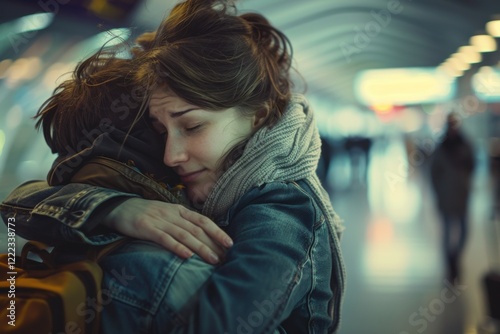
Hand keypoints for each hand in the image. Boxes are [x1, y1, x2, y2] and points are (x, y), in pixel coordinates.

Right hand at [103, 198, 232, 263]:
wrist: (118, 206)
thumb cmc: (146, 214)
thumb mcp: (167, 215)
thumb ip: (182, 223)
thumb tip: (201, 238)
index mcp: (179, 210)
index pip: (203, 220)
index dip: (217, 231)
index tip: (230, 244)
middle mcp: (172, 214)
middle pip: (197, 229)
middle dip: (213, 244)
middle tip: (225, 258)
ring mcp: (159, 220)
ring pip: (184, 234)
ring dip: (200, 247)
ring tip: (213, 259)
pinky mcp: (146, 228)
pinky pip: (163, 238)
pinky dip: (176, 247)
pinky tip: (187, 256)